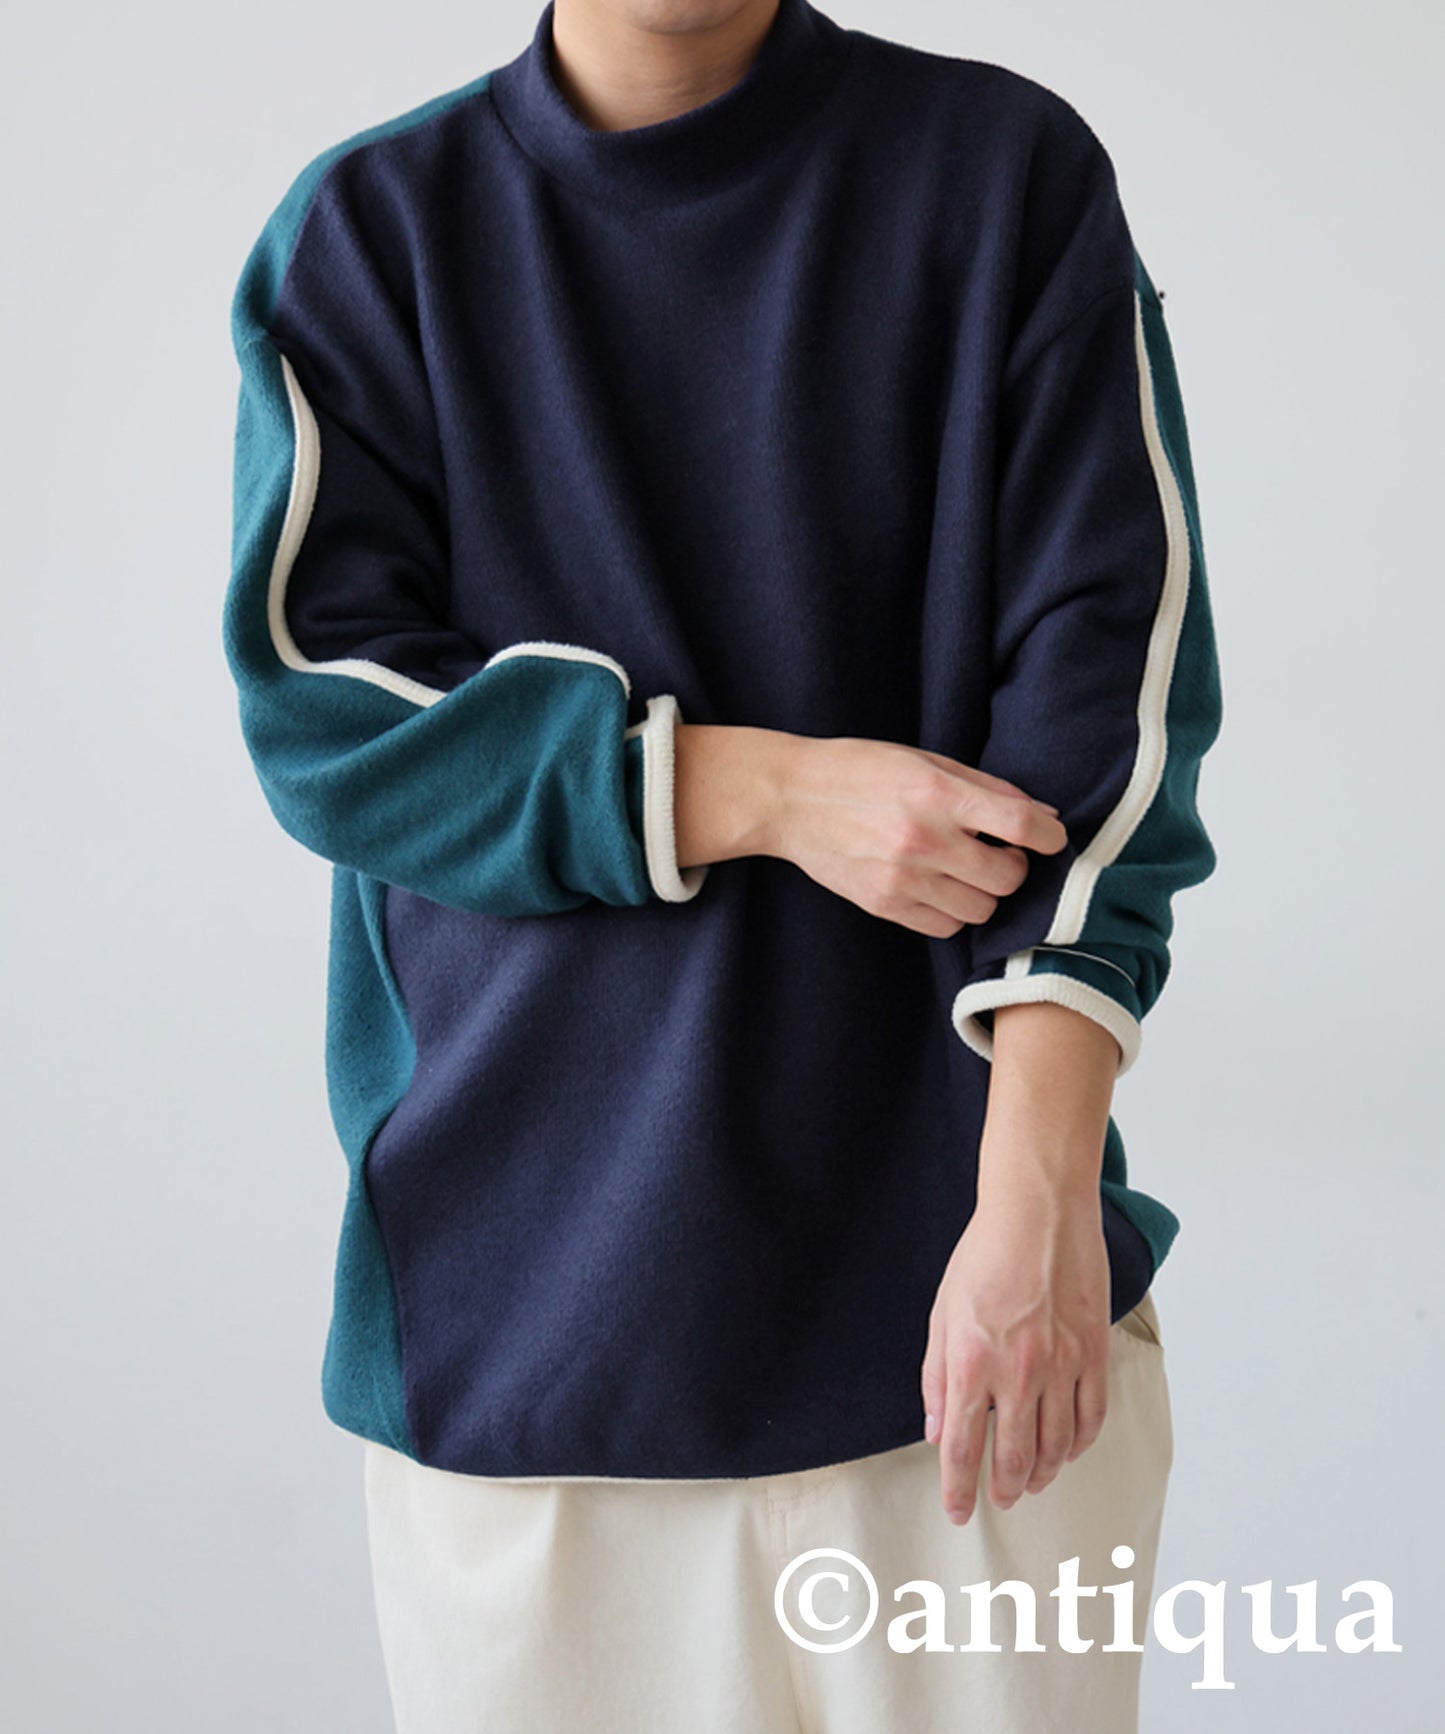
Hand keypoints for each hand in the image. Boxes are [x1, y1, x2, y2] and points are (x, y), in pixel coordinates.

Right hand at [673, 724, 1067, 937]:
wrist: (791, 799)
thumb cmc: (861, 770)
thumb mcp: (925, 761)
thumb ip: (986, 788)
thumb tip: (1043, 815)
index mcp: (937, 794)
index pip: (1020, 825)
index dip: (1049, 836)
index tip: (1050, 838)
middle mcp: (923, 840)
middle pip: (1007, 877)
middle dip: (1014, 866)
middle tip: (999, 852)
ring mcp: (902, 879)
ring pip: (981, 910)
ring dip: (985, 893)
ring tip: (966, 870)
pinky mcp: (884, 905)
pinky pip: (945, 927)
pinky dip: (953, 912)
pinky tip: (939, 887)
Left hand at [919, 1183, 1112, 1523]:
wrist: (1039, 1212)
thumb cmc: (984, 1256)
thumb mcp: (942, 1314)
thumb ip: (937, 1378)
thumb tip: (937, 1432)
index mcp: (972, 1363)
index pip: (963, 1449)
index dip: (959, 1490)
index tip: (958, 1510)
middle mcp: (1019, 1372)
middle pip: (1015, 1459)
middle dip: (1005, 1490)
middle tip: (1000, 1499)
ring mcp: (1062, 1365)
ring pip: (1058, 1447)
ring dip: (1044, 1474)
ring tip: (1032, 1482)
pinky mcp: (1094, 1353)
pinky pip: (1092, 1417)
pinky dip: (1080, 1444)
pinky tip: (1069, 1451)